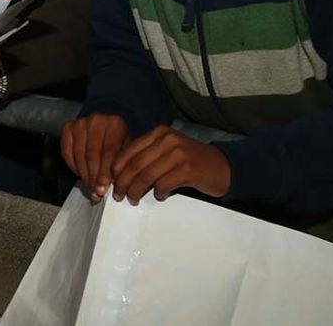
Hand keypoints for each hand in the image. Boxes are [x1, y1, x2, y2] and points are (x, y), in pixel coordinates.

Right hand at [61, 114, 129, 202]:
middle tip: (95, 192)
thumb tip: (108, 188)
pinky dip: (73, 166)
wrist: (105, 124)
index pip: (109, 152)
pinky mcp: (68, 128)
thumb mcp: (125, 149)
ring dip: (84, 174)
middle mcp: (97, 120)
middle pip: (93, 154)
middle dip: (93, 176)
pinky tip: (80, 174)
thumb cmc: (117, 140)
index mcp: (115, 124)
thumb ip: (119, 165)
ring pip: (79, 154)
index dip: (105, 173)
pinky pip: (67, 152)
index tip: (104, 188)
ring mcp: (81, 123)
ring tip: (89, 187)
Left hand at [111, 125, 230, 204]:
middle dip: (123, 182)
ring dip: (136, 191)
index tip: (110, 181)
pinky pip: (163, 184)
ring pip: (146, 175)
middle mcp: (168, 140)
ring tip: (133, 199)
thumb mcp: (168, 150)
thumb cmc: (190, 160)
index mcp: (160, 133)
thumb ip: (148, 155)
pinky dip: (158, 193)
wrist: (222, 166)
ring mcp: (178, 154)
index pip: (129, 150)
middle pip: (135, 164)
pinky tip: (159, 196)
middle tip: (118, 195)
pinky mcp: (188, 169)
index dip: (117, 168)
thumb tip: (120, 172)